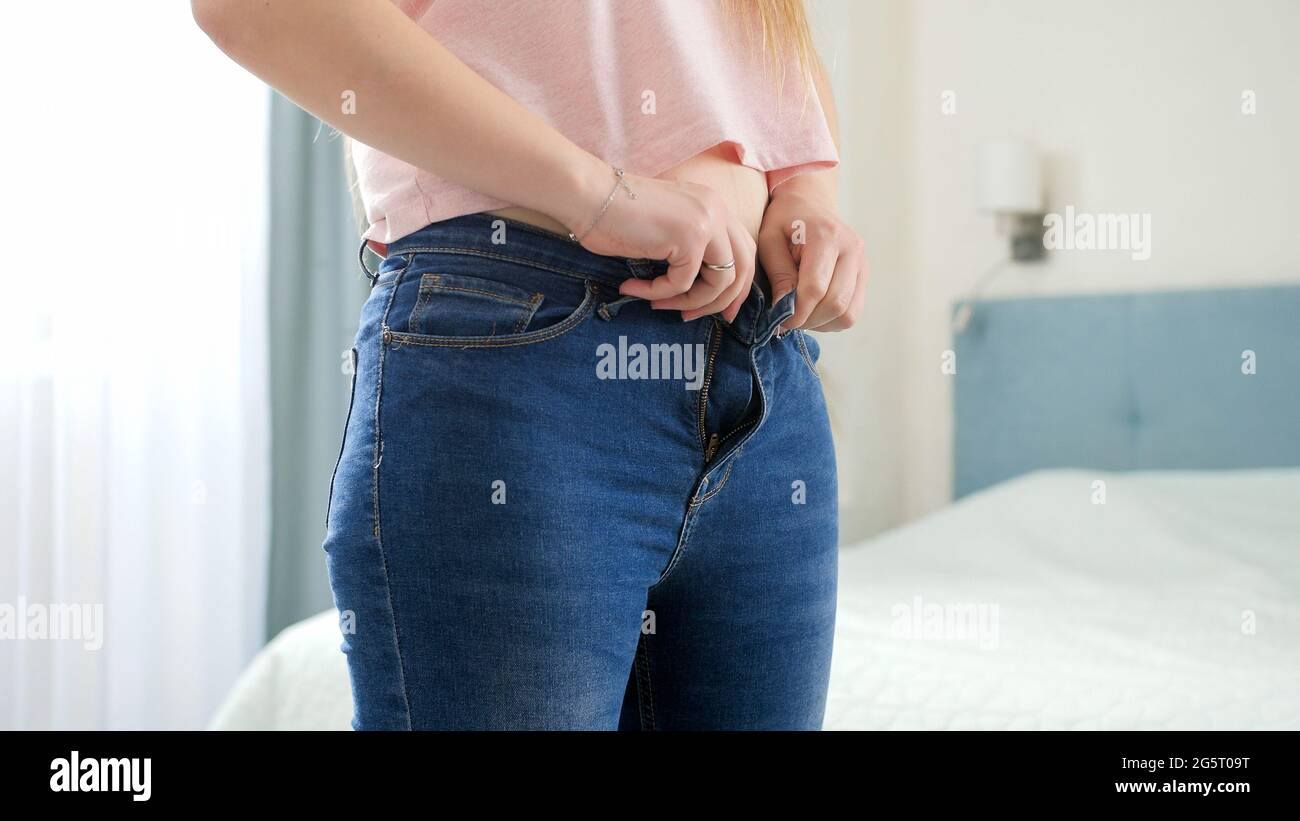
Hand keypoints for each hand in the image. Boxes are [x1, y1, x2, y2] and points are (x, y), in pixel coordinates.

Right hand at [569, 170, 754, 322]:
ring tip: (657, 304)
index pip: (743, 250)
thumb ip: (688, 249)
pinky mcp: (689, 238)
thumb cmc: (613, 215)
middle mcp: (716, 210)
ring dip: (688, 302)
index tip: (722, 310)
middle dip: (724, 301)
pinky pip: (682, 283)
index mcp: (712, 205)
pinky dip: (657, 292)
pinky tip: (632, 287)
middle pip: (742, 267)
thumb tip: (702, 292)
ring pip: (719, 282)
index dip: (737, 285)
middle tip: (695, 318)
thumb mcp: (665, 230)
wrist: (587, 195)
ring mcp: (706, 222)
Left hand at [757, 189, 867, 331]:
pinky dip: (832, 319)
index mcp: (827, 236)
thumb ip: (778, 273)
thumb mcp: (769, 240)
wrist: (808, 202)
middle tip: (788, 321)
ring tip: (801, 315)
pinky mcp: (864, 274)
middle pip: (836, 303)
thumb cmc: (784, 220)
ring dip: (822, 323)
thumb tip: (785, 310)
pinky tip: (815, 309)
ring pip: (848, 313)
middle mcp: (852, 249)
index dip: (796, 312)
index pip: (815, 287)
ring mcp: (862, 262)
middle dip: (808, 320)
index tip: (779, 321)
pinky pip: (853, 311)